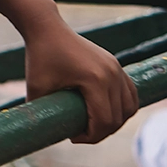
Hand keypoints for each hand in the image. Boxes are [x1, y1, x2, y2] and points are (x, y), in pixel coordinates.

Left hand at [23, 18, 138, 142]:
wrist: (47, 28)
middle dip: (101, 133)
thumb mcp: (36, 89)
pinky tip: (105, 113)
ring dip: (114, 122)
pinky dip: (123, 108)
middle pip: (118, 118)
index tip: (72, 138)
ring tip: (92, 125)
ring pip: (129, 108)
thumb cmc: (39, 57)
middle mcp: (112, 74)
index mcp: (95, 80)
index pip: (104, 121)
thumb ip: (42, 113)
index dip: (91, 137)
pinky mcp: (117, 65)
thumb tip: (43, 137)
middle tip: (79, 134)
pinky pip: (130, 94)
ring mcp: (117, 68)